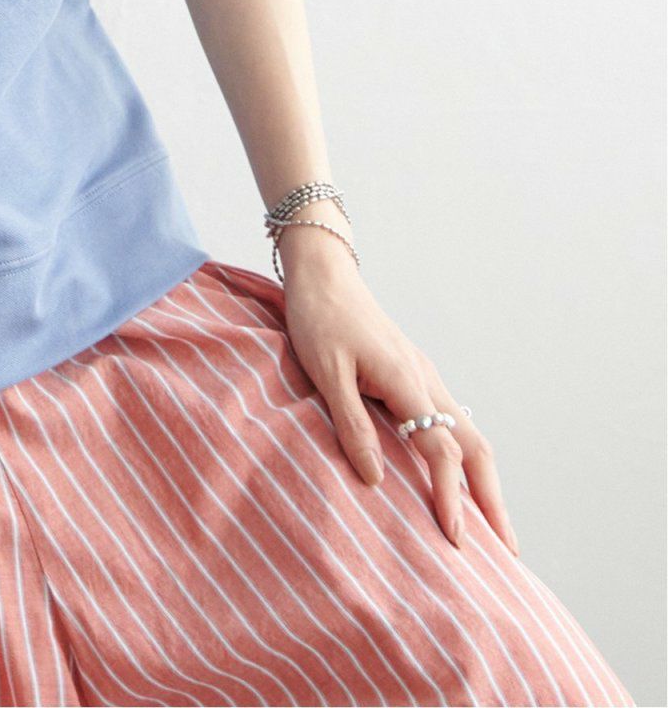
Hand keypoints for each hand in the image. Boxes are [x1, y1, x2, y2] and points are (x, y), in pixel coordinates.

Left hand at [278, 219, 518, 556]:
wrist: (322, 274)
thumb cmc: (318, 319)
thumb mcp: (325, 372)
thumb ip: (351, 424)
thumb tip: (377, 480)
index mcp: (406, 380)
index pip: (440, 448)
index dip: (450, 496)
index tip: (455, 538)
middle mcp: (426, 380)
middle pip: (475, 446)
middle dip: (492, 501)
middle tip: (508, 551)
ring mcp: (424, 376)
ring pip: (469, 435)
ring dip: (484, 482)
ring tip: (493, 528)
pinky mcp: (414, 375)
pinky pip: (452, 422)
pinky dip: (464, 458)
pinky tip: (459, 479)